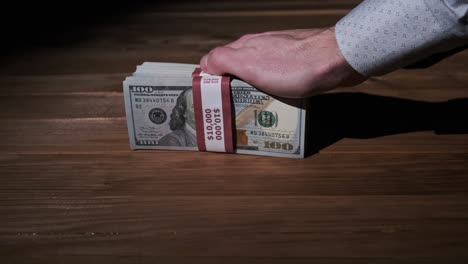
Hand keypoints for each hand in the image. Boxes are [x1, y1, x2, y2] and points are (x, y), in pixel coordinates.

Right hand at [200, 27, 365, 97]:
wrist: (337, 60)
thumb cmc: (295, 65)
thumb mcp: (250, 64)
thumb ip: (223, 61)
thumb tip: (203, 65)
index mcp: (244, 47)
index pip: (215, 61)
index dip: (210, 81)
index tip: (211, 101)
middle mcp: (258, 47)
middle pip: (235, 69)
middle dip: (230, 89)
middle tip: (231, 110)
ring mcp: (278, 54)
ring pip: (255, 74)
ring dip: (250, 91)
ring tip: (252, 110)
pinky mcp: (295, 63)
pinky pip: (275, 78)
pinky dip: (270, 90)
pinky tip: (276, 101)